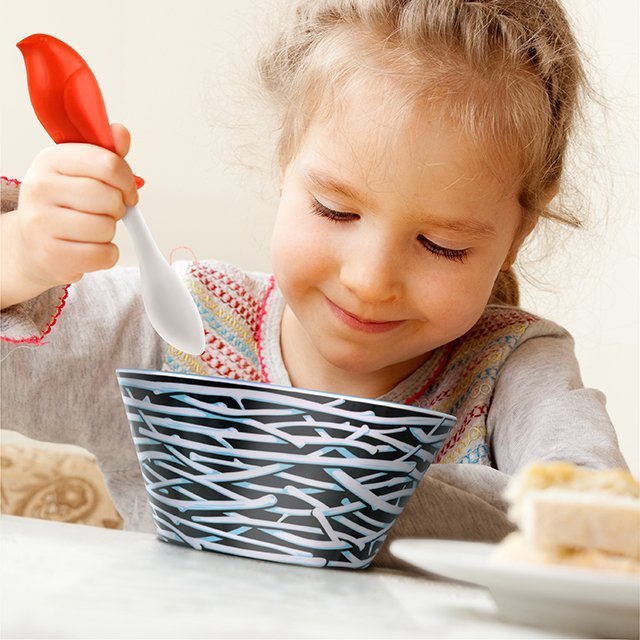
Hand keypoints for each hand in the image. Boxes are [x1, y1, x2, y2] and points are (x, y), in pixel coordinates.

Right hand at [1, 124, 137, 308]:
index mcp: (50, 160)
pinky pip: (103, 255)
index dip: (126, 180)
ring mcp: (41, 223)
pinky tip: (91, 247)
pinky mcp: (51, 255)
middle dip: (118, 207)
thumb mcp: (81, 172)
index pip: (107, 163)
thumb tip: (120, 133)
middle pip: (109, 197)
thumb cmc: (64, 205)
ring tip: (93, 229)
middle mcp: (40, 188)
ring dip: (110, 232)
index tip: (127, 190)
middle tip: (107, 211)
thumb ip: (106, 153)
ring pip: (107, 228)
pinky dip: (107, 254)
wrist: (32, 244)